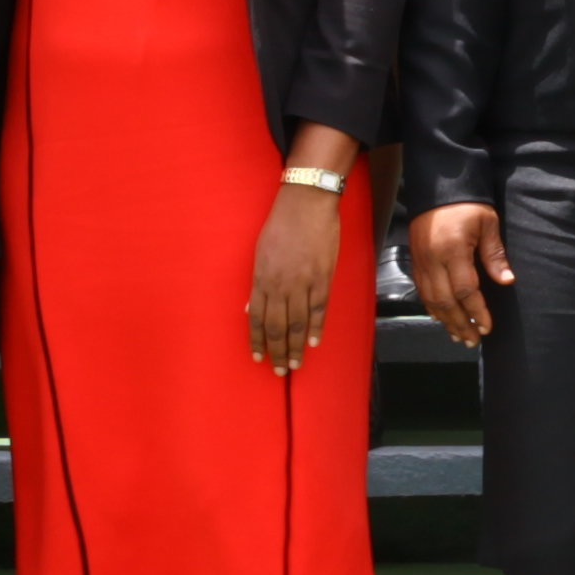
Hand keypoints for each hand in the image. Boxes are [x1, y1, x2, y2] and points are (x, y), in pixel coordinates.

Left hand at [247, 179, 343, 372]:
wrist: (306, 204)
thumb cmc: (280, 224)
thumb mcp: (260, 252)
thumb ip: (257, 282)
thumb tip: (253, 309)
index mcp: (261, 278)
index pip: (258, 318)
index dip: (258, 340)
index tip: (258, 357)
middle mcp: (280, 285)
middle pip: (277, 327)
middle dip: (277, 351)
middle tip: (278, 370)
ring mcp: (302, 283)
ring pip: (297, 323)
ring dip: (295, 346)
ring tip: (295, 364)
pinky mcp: (322, 278)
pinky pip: (318, 309)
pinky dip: (316, 328)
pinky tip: (313, 342)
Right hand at [409, 200, 513, 347]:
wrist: (438, 184)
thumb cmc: (467, 202)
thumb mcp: (487, 223)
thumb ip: (495, 254)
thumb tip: (507, 281)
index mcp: (453, 250)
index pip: (465, 290)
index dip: (477, 312)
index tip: (487, 327)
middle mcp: (433, 259)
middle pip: (445, 302)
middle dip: (460, 324)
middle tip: (473, 341)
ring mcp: (421, 261)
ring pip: (430, 300)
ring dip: (445, 321)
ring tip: (459, 336)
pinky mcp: (415, 260)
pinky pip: (422, 290)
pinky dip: (432, 308)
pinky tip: (442, 318)